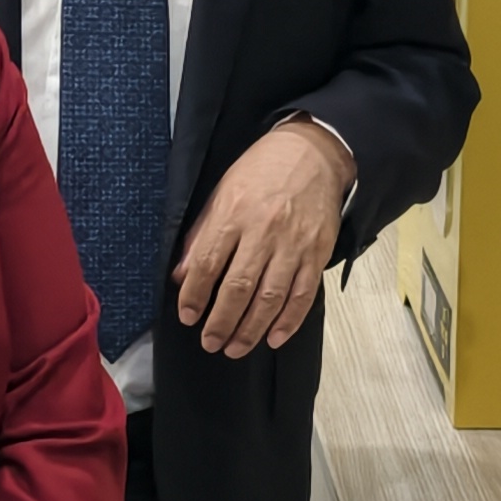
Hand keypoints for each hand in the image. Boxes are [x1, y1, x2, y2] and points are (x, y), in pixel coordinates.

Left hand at [172, 117, 352, 357]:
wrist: (314, 153)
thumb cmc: (261, 172)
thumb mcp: (222, 192)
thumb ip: (201, 235)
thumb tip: (182, 276)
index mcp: (233, 214)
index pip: (207, 264)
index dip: (195, 295)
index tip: (188, 316)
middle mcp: (263, 232)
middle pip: (238, 287)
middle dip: (221, 322)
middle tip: (210, 343)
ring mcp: (293, 245)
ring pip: (270, 298)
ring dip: (251, 329)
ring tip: (235, 347)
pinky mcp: (317, 253)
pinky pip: (303, 295)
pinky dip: (288, 321)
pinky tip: (273, 338)